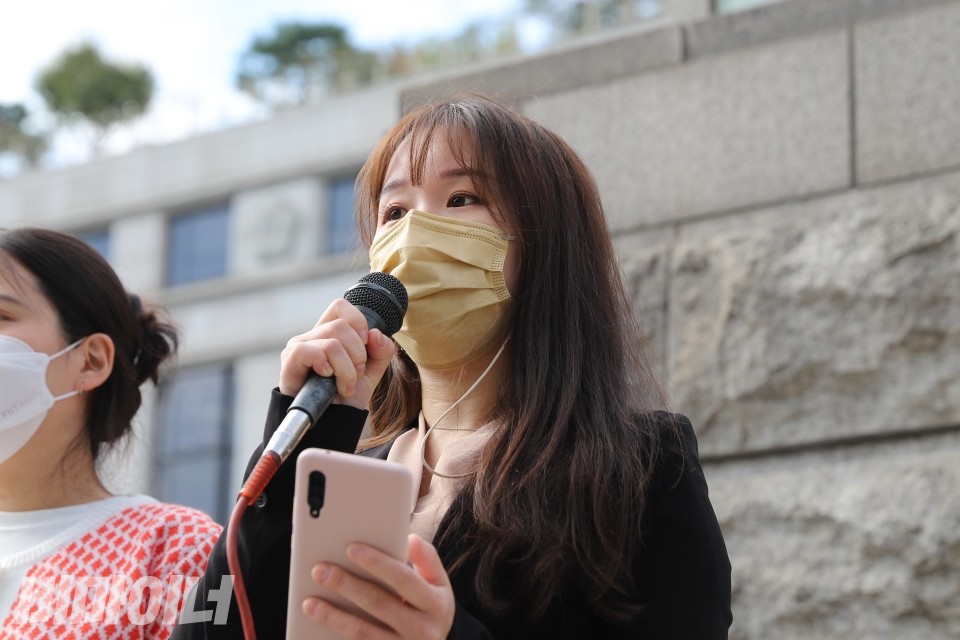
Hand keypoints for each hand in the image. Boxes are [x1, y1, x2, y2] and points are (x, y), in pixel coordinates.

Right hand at [279, 298, 396, 409]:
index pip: (341, 307)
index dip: (358, 322)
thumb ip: (381, 350)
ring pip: (331, 342)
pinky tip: (328, 378)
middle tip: (357, 373)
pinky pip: (310, 351)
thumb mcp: (373, 371)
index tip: (366, 345)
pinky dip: (327, 366)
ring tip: (345, 385)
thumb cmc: (346, 396)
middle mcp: (311, 336)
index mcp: (329, 332)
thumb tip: (375, 334)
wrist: (334, 422)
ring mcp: (298, 347)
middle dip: (358, 353)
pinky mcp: (289, 362)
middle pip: (340, 326)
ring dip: (346, 368)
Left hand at [302, 534, 455, 639]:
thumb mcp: (439, 584)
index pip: (403, 579)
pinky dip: (336, 637)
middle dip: (346, 585)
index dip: (377, 563)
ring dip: (333, 616)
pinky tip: (317, 628)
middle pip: (377, 603)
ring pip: (362, 633)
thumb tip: (411, 539)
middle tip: (320, 571)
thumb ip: (427, 560)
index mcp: (436, 604)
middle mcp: (423, 631)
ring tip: (310, 602)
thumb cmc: (431, 609)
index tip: (350, 549)